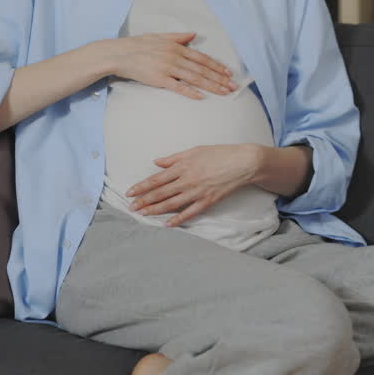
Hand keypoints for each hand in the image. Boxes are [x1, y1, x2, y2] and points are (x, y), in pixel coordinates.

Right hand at [104, 32, 236, 99]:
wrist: (119, 54)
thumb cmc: (139, 45)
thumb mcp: (160, 36)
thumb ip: (178, 37)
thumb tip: (194, 34)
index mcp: (177, 47)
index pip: (202, 58)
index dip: (217, 66)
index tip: (228, 73)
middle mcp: (175, 57)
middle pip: (202, 70)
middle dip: (220, 79)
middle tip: (233, 87)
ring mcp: (168, 68)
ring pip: (194, 78)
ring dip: (211, 86)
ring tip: (224, 93)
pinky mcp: (159, 79)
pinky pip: (178, 87)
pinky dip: (190, 92)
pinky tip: (201, 97)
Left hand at [127, 144, 264, 226]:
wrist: (243, 162)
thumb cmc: (219, 153)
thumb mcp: (194, 150)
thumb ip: (174, 158)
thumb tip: (156, 162)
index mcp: (183, 166)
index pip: (156, 179)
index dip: (141, 187)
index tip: (130, 192)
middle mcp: (187, 180)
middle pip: (160, 193)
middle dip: (143, 201)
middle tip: (131, 207)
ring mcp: (197, 192)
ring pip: (171, 204)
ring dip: (155, 210)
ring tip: (142, 215)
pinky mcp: (208, 200)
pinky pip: (189, 212)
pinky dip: (177, 219)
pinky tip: (167, 224)